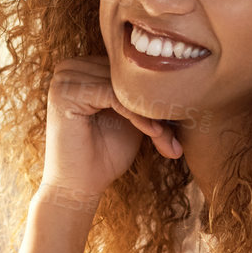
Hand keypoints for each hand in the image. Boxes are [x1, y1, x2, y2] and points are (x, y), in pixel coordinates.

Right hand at [42, 56, 182, 202]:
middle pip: (126, 75)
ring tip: (163, 136)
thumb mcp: (134, 118)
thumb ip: (147, 95)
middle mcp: (71, 66)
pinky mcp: (65, 93)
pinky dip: (136, 114)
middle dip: (153, 104)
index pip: (128, 68)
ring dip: (148, 111)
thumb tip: (187, 77)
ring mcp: (64, 78)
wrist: (78, 187)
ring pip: (122, 85)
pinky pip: (112, 95)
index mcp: (84, 67)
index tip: (179, 119)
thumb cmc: (105, 154)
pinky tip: (151, 132)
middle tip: (174, 133)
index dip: (154, 93)